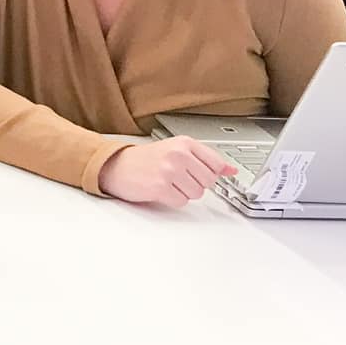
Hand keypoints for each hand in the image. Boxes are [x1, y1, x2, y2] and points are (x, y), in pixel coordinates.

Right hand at [97, 138, 237, 207]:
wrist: (114, 165)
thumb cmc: (145, 159)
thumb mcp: (176, 150)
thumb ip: (204, 159)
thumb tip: (231, 170)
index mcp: (184, 143)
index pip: (216, 164)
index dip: (209, 173)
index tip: (200, 174)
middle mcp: (178, 155)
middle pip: (208, 181)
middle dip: (195, 183)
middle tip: (177, 177)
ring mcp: (169, 171)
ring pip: (197, 193)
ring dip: (184, 192)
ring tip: (168, 183)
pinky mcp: (160, 187)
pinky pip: (181, 201)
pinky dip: (173, 199)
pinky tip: (161, 190)